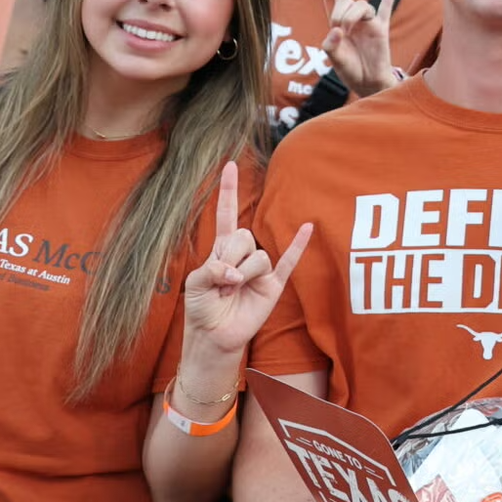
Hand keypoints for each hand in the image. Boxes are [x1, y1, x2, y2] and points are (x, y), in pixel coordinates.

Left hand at [183, 162, 312, 358]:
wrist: (213, 337)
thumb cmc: (200, 309)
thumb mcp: (195, 284)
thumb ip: (212, 269)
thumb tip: (235, 271)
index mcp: (221, 250)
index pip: (226, 214)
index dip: (228, 191)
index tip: (230, 165)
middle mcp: (243, 255)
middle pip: (244, 235)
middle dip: (231, 256)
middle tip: (222, 280)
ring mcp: (260, 270)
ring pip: (259, 257)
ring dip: (243, 274)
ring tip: (232, 291)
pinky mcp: (273, 286)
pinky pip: (289, 262)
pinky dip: (298, 245)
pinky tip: (307, 228)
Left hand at [322, 0, 402, 96]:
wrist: (368, 82)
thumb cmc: (350, 71)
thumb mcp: (334, 60)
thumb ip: (331, 46)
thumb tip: (335, 30)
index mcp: (340, 22)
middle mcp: (355, 19)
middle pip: (348, 0)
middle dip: (340, 11)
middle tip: (340, 30)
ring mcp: (369, 22)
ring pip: (362, 5)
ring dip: (353, 14)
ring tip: (349, 30)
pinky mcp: (382, 28)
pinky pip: (387, 6)